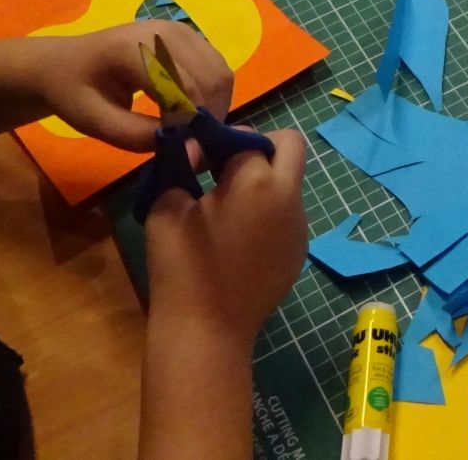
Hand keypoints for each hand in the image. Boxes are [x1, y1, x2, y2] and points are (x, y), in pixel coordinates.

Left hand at [27, 20, 233, 152]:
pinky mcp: (190, 37)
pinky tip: (192, 113)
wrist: (63, 62)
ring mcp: (182, 31)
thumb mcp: (94, 122)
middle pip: (212, 79)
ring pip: (222, 74)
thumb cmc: (73, 92)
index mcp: (134, 48)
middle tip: (192, 145)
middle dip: (209, 118)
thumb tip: (191, 150)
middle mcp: (166, 31)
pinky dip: (214, 96)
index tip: (182, 153)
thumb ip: (140, 136)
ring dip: (216, 107)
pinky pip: (218, 69)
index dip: (190, 125)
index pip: (184, 89)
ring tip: (192, 130)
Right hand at [145, 130, 308, 339]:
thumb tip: (194, 148)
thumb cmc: (181, 265)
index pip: (248, 138)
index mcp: (258, 181)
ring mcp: (300, 226)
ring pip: (290, 182)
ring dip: (264, 180)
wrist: (207, 328)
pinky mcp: (300, 250)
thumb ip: (181, 166)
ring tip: (226, 205)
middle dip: (260, 145)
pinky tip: (239, 236)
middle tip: (225, 166)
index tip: (196, 160)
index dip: (218, 142)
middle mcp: (290, 197)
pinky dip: (268, 210)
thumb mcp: (167, 204)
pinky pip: (288, 213)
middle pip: (290, 146)